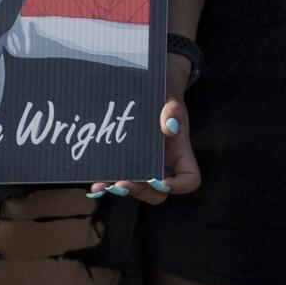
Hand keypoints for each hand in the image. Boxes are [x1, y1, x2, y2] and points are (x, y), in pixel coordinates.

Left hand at [89, 55, 200, 204]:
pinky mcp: (128, 164)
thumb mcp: (171, 99)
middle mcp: (165, 166)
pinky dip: (108, 185)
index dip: (179, 186)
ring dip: (122, 191)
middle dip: (142, 191)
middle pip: (160, 192)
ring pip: (138, 189)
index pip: (189, 179)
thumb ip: (173, 110)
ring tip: (105, 186)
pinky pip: (120, 180)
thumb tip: (169, 127)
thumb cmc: (165, 98)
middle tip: (124, 184)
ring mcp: (146, 167)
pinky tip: (96, 185)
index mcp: (181, 154)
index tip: (162, 182)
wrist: (150, 92)